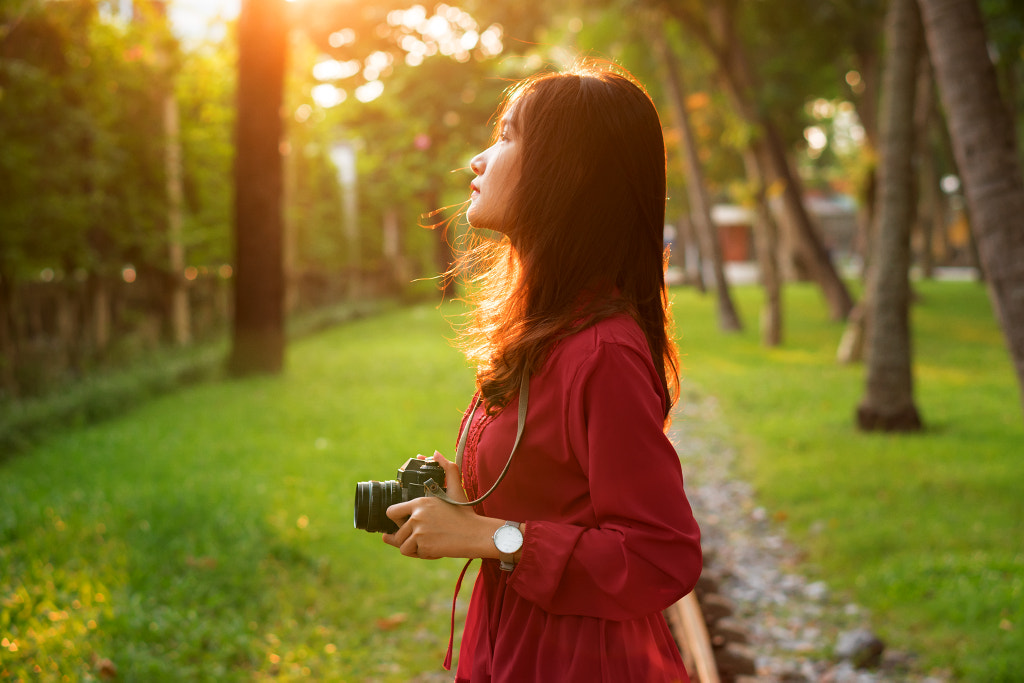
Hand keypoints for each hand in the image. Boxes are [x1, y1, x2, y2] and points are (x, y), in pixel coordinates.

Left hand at [382, 451, 498, 559]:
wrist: (476, 534)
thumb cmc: (465, 513)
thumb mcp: (456, 489)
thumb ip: (447, 469)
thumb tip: (435, 453)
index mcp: (420, 502)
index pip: (391, 512)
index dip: (396, 519)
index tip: (404, 522)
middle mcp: (417, 516)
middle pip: (396, 532)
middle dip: (405, 536)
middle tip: (420, 536)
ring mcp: (419, 531)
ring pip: (401, 544)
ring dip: (411, 547)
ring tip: (426, 543)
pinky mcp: (424, 546)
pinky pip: (411, 553)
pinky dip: (419, 554)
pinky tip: (430, 548)